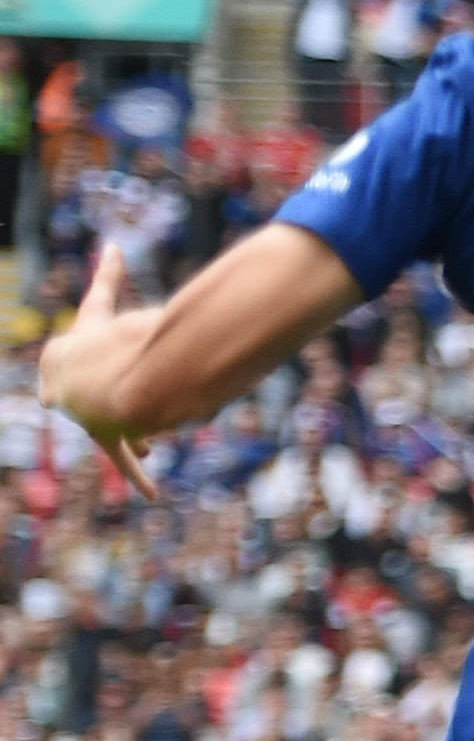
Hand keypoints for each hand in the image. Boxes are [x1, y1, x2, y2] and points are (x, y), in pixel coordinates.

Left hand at [39, 247, 159, 498]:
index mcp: (66, 359)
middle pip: (85, 401)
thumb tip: (111, 243)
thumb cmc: (106, 342)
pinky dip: (137, 477)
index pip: (60, 358)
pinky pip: (124, 460)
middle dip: (102, 406)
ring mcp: (89, 415)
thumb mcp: (103, 307)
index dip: (62, 369)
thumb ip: (107, 277)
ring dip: (127, 436)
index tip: (55, 388)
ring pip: (108, 429)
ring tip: (144, 444)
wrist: (101, 379)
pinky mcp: (108, 437)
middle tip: (118, 407)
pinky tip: (150, 496)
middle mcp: (72, 391)